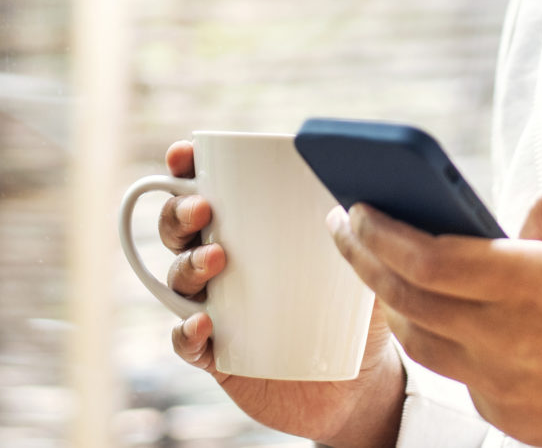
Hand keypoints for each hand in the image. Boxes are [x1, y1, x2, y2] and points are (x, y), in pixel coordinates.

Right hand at [156, 140, 405, 447]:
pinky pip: (186, 341)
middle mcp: (220, 262)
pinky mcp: (215, 354)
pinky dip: (186, 331)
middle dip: (179, 212)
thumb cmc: (355, 310)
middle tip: (203, 209)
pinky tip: (204, 323)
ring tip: (216, 259)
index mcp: (247, 227)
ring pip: (177, 279)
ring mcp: (213, 307)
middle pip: (177, 228)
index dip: (185, 167)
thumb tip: (365, 192)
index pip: (204, 188)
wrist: (356, 385)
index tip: (184, 155)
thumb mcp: (363, 263)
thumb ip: (362, 230)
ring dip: (187, 265)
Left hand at [328, 189, 541, 447]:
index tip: (353, 209)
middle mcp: (503, 339)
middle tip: (342, 230)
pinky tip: (430, 310)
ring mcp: (500, 384)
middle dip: (362, 260)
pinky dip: (433, 336)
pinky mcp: (505, 416)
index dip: (378, 232)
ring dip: (389, 301)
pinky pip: (452, 371)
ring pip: (417, 341)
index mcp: (527, 286)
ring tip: (376, 267)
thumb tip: (504, 224)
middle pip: (404, 299)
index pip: (424, 258)